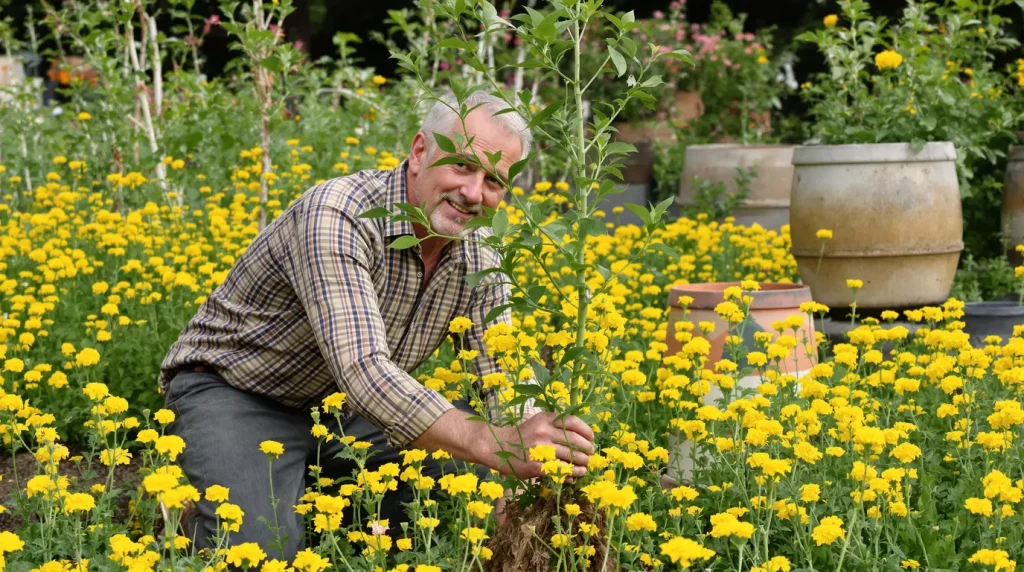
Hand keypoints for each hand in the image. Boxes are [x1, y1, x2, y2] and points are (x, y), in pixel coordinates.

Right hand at [474, 412, 594, 478]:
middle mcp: (543, 432)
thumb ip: (556, 425)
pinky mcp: (536, 466)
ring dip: (582, 463)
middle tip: (590, 454)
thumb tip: (582, 435)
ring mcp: (540, 449)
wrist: (498, 446)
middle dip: (587, 449)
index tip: (591, 438)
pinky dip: (570, 474)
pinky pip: (559, 471)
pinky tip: (574, 476)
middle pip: (574, 441)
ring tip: (585, 467)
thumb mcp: (537, 422)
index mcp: (545, 419)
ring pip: (570, 457)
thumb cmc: (522, 435)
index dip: (586, 431)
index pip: (572, 422)